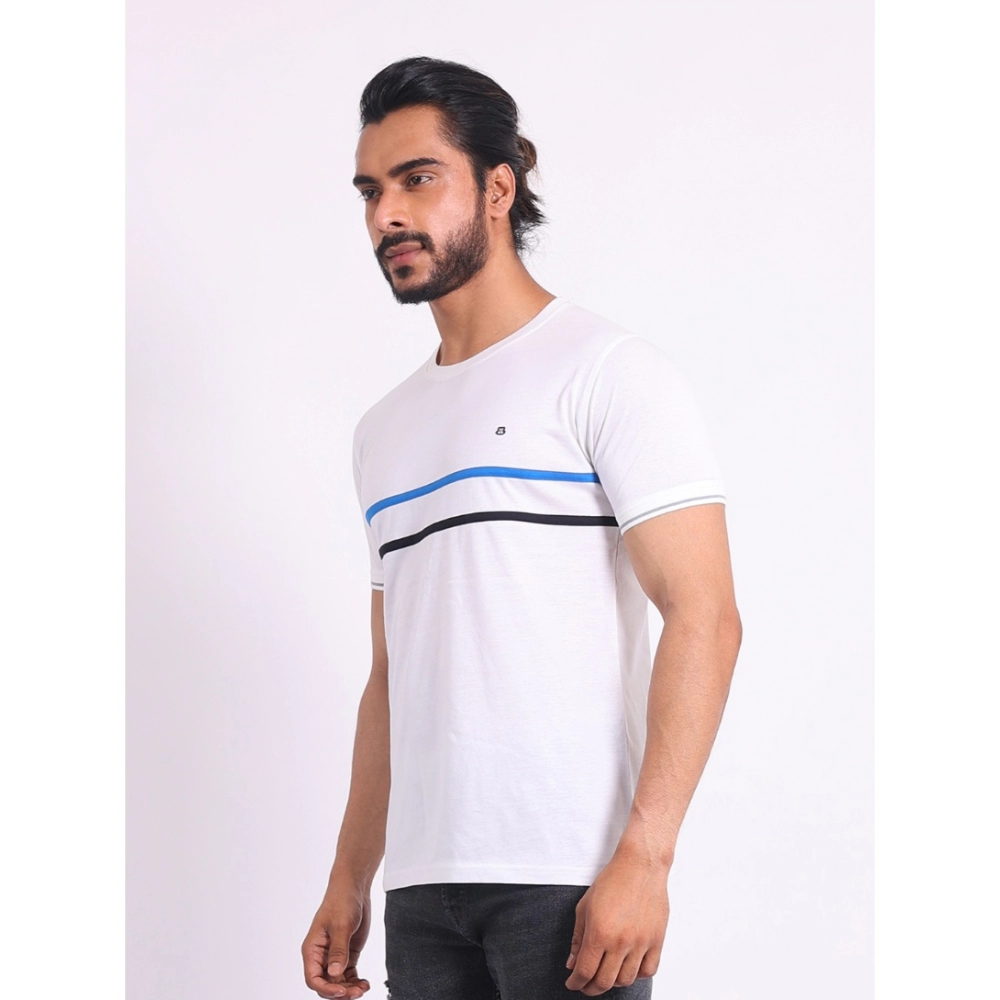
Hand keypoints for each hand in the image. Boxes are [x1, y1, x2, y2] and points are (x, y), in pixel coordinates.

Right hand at [301, 876, 372, 998]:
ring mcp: (334, 956)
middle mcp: (321, 956)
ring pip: (338, 982)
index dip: (326, 989)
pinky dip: (355, 982)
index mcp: (312, 949)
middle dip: (340, 992)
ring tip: (363, 988)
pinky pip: (348, 975)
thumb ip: (338, 950)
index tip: (342, 990)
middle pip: (326, 984)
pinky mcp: (346, 954)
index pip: (313, 978)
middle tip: (357, 993)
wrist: (353, 889)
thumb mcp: (341, 925)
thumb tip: (334, 974)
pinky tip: (364, 983)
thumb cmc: (341, 901)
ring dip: (349, 989)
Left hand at [564, 847, 668, 994]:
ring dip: (613, 982)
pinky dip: (637, 975)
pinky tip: (628, 967)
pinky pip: (648, 971)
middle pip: (604, 982)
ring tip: (606, 975)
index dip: (575, 982)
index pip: (584, 971)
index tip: (572, 983)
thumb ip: (578, 937)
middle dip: (591, 988)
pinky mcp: (657, 940)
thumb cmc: (612, 881)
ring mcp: (641, 943)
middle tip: (586, 985)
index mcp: (599, 932)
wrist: (640, 866)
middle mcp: (620, 941)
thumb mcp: (585, 906)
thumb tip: (573, 964)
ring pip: (626, 980)